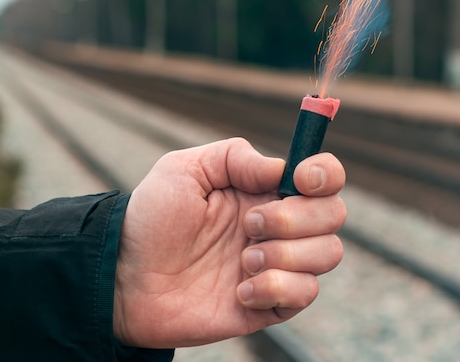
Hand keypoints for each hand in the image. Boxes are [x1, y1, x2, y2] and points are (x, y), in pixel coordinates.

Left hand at [114, 138, 345, 347]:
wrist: (125, 277)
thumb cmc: (151, 219)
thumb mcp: (184, 169)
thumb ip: (235, 157)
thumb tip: (283, 168)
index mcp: (263, 190)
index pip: (323, 177)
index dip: (325, 175)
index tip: (299, 180)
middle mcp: (278, 225)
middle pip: (334, 215)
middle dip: (296, 218)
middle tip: (248, 224)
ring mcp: (276, 265)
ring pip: (328, 254)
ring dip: (285, 255)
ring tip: (240, 261)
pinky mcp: (269, 303)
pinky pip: (304, 295)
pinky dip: (275, 289)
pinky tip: (239, 290)